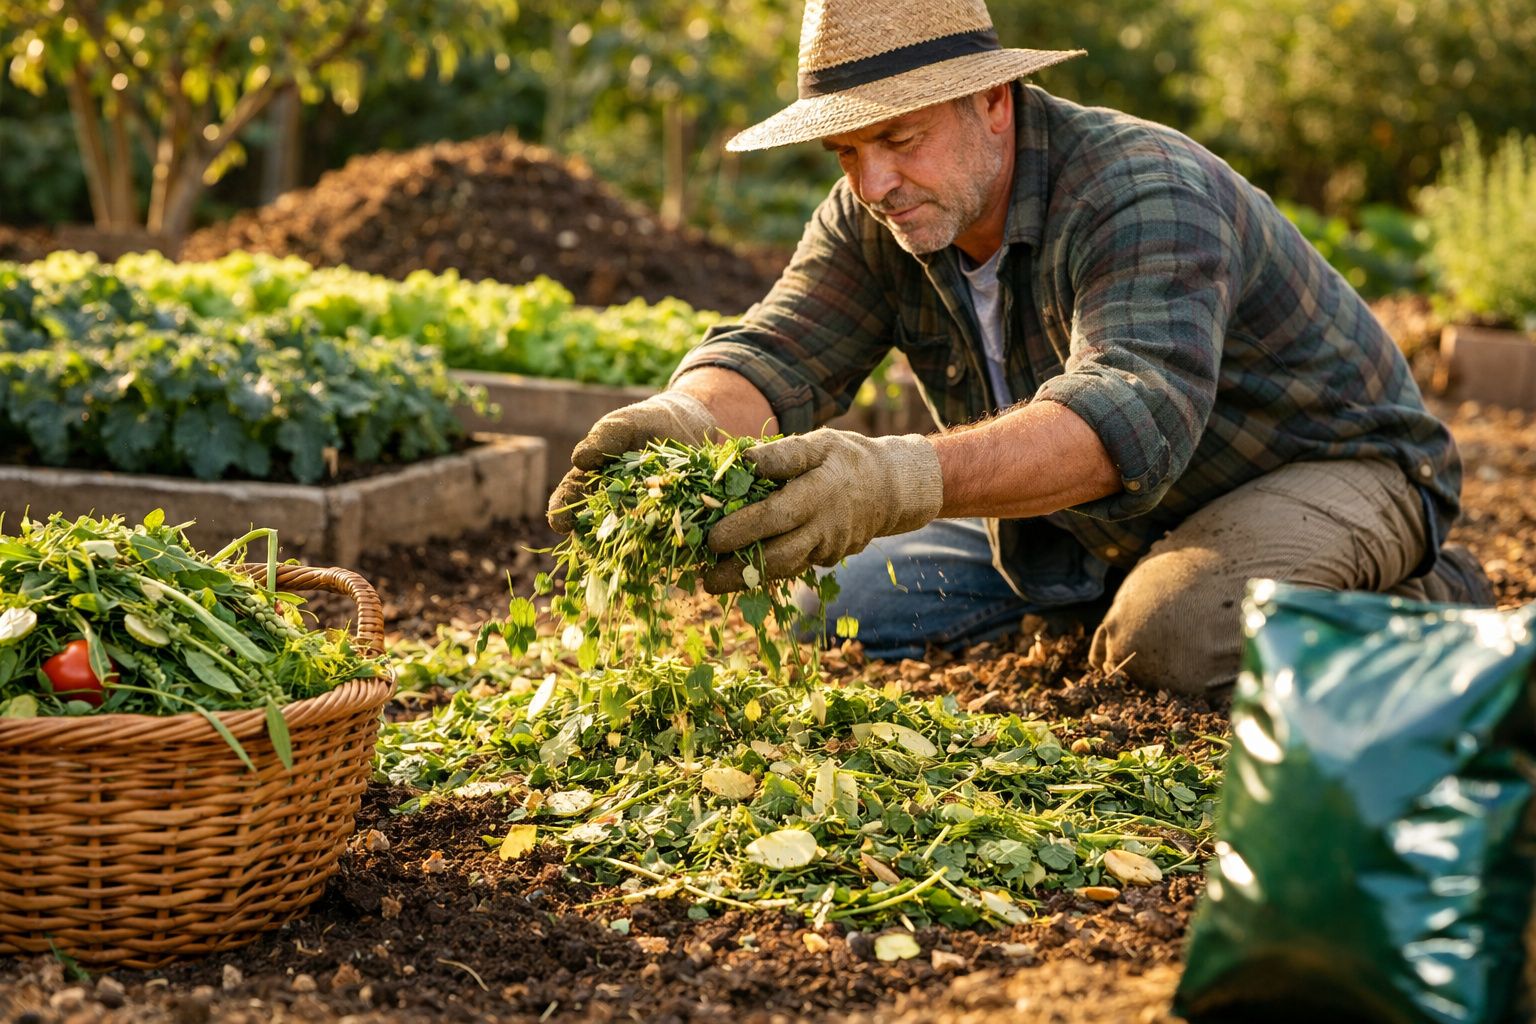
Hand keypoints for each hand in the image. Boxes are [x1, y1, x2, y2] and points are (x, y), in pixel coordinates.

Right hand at [547, 391, 715, 532]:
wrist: (684, 426)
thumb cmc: (643, 425)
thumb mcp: (622, 426)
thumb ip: (603, 439)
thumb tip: (579, 460)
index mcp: (590, 480)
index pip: (569, 496)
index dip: (562, 510)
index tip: (560, 523)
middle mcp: (609, 503)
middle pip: (593, 525)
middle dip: (590, 539)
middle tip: (590, 547)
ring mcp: (637, 515)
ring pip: (625, 537)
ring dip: (624, 547)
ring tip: (626, 554)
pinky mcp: (666, 520)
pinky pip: (659, 536)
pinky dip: (659, 544)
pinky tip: (661, 548)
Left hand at [702, 429, 942, 592]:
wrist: (891, 489)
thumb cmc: (846, 459)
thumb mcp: (820, 444)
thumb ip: (782, 454)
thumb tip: (742, 460)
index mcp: (820, 493)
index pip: (777, 516)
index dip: (743, 529)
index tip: (711, 539)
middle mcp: (825, 527)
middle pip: (779, 555)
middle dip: (739, 570)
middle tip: (704, 578)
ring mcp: (829, 548)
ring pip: (786, 569)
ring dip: (749, 579)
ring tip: (714, 582)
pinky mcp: (828, 559)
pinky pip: (794, 567)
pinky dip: (766, 572)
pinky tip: (739, 573)